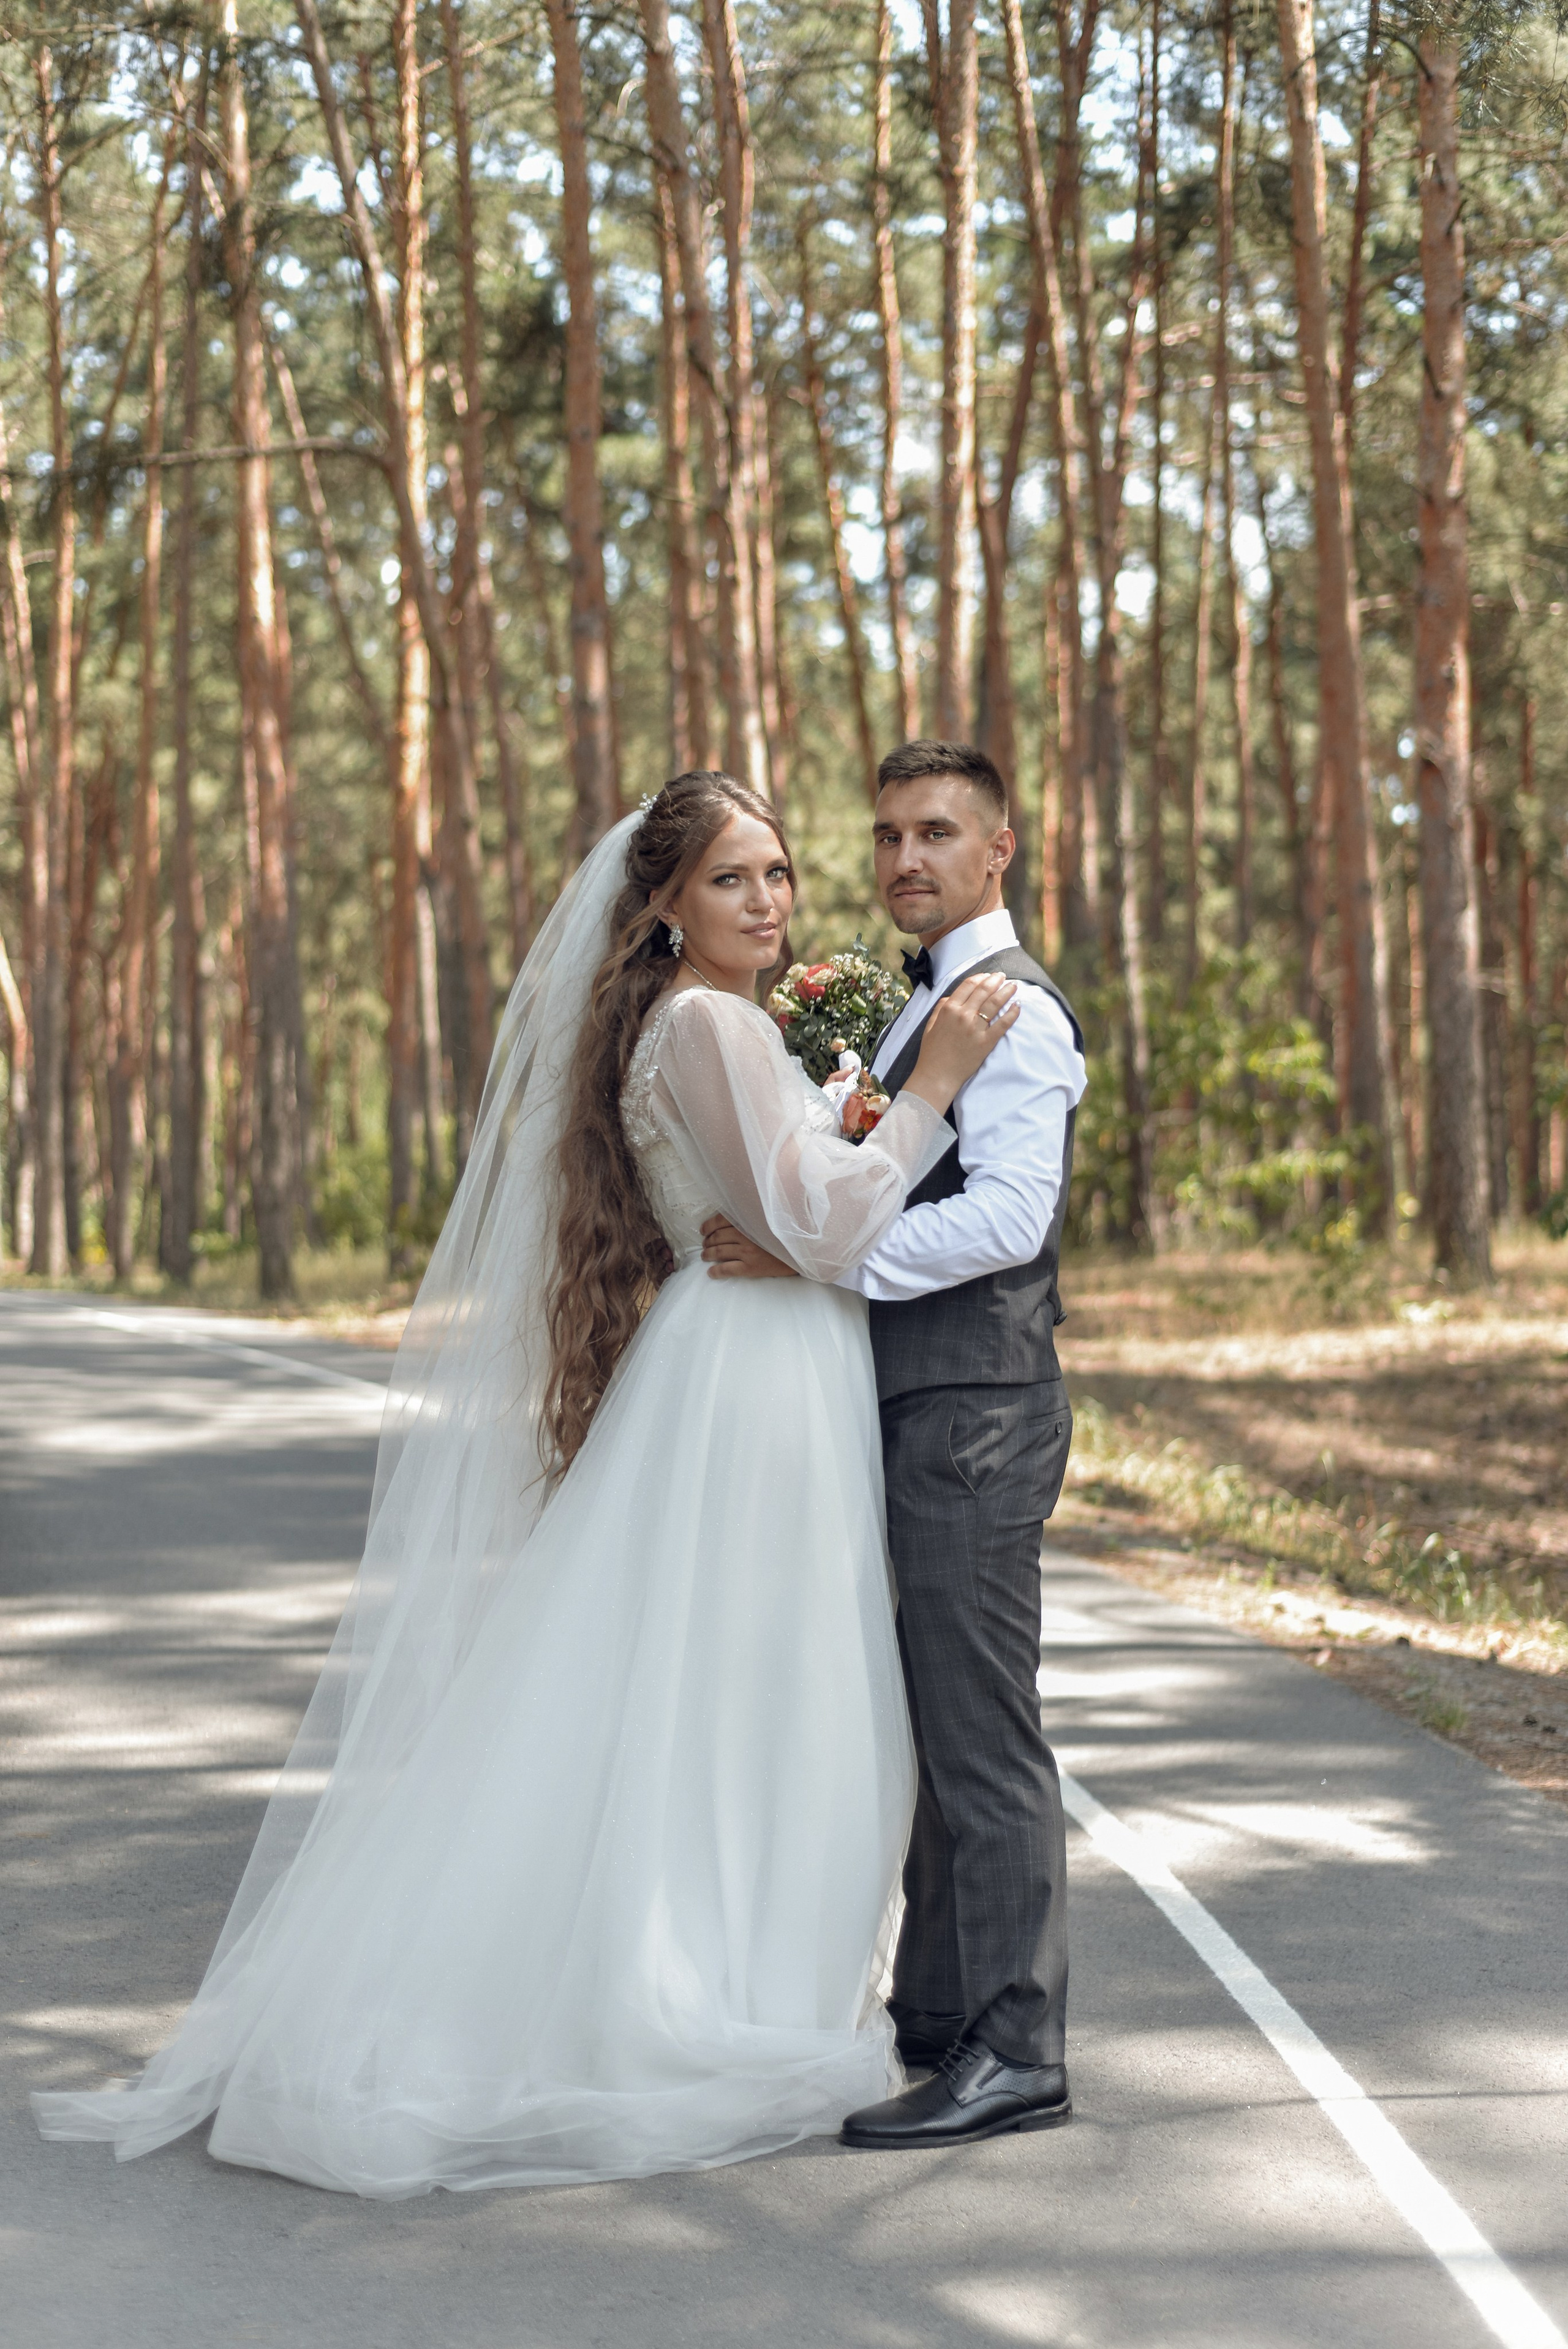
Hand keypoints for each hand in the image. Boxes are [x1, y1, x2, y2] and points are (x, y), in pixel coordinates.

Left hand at [700, 1214, 799, 1280]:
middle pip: (718, 1237)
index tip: (703, 1230)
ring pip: (719, 1252)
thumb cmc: (784, 1236)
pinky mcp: (750, 1267)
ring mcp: (747, 1251)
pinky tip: (711, 1273)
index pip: (721, 1220)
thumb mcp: (768, 1222)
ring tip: (705, 1256)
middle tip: (705, 1244)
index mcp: (749, 1220)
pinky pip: (727, 1269)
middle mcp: (746, 1234)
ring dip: (708, 1254)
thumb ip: (751, 1218)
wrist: (800, 1253)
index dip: (709, 1225)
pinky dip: (716, 1271)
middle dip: (708, 1241)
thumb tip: (731, 1219)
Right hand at [903, 971, 1019, 1117]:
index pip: (969, 985)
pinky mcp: (986, 1042)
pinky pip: (1003, 1024)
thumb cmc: (932, 1052)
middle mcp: (963, 1015)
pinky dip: (1012, 1013)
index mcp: (948, 1009)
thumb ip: (941, 1008)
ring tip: (1014, 986)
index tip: (988, 976)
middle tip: (1003, 976)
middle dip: (996, 980)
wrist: (937, 1075)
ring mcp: (975, 1028)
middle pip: (984, 990)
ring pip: (995, 1003)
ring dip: (1006, 992)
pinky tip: (1018, 1006)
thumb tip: (953, 996)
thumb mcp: (930, 1025)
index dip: (981, 977)